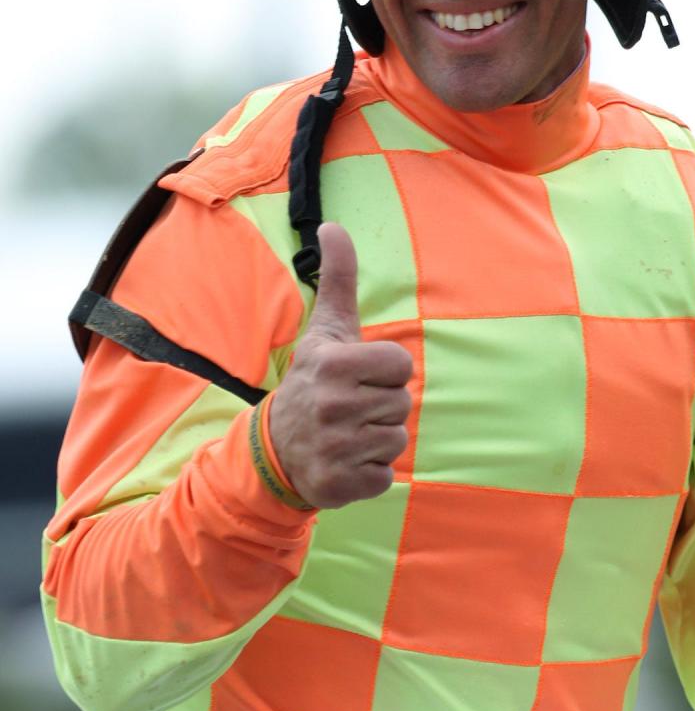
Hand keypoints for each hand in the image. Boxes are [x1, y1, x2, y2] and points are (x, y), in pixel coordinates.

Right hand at [268, 222, 413, 508]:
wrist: (275, 450)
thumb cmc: (314, 380)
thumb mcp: (326, 328)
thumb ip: (337, 277)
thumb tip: (333, 225)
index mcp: (333, 365)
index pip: (401, 366)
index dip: (386, 371)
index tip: (359, 375)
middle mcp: (333, 406)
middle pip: (402, 403)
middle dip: (383, 404)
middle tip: (351, 406)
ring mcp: (335, 448)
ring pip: (397, 439)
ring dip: (378, 438)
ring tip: (348, 431)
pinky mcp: (339, 485)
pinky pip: (385, 476)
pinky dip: (370, 472)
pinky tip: (346, 459)